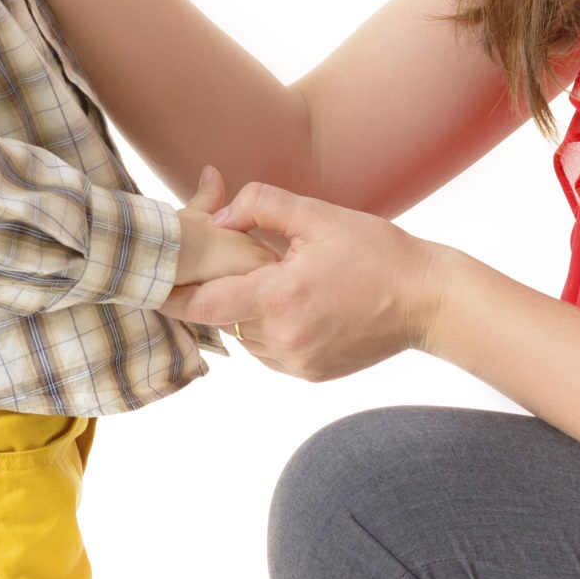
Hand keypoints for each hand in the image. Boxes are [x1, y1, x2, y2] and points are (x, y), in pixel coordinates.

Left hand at [162, 182, 450, 381]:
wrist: (427, 300)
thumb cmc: (378, 252)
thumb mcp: (320, 216)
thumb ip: (262, 206)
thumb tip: (219, 216)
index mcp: (281, 296)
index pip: (203, 305)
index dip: (172, 295)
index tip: (153, 283)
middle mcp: (283, 337)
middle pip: (222, 318)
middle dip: (219, 292)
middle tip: (227, 265)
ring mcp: (296, 361)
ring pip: (244, 336)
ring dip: (245, 312)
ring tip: (274, 282)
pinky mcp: (310, 373)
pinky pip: (269, 352)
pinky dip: (269, 329)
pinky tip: (297, 304)